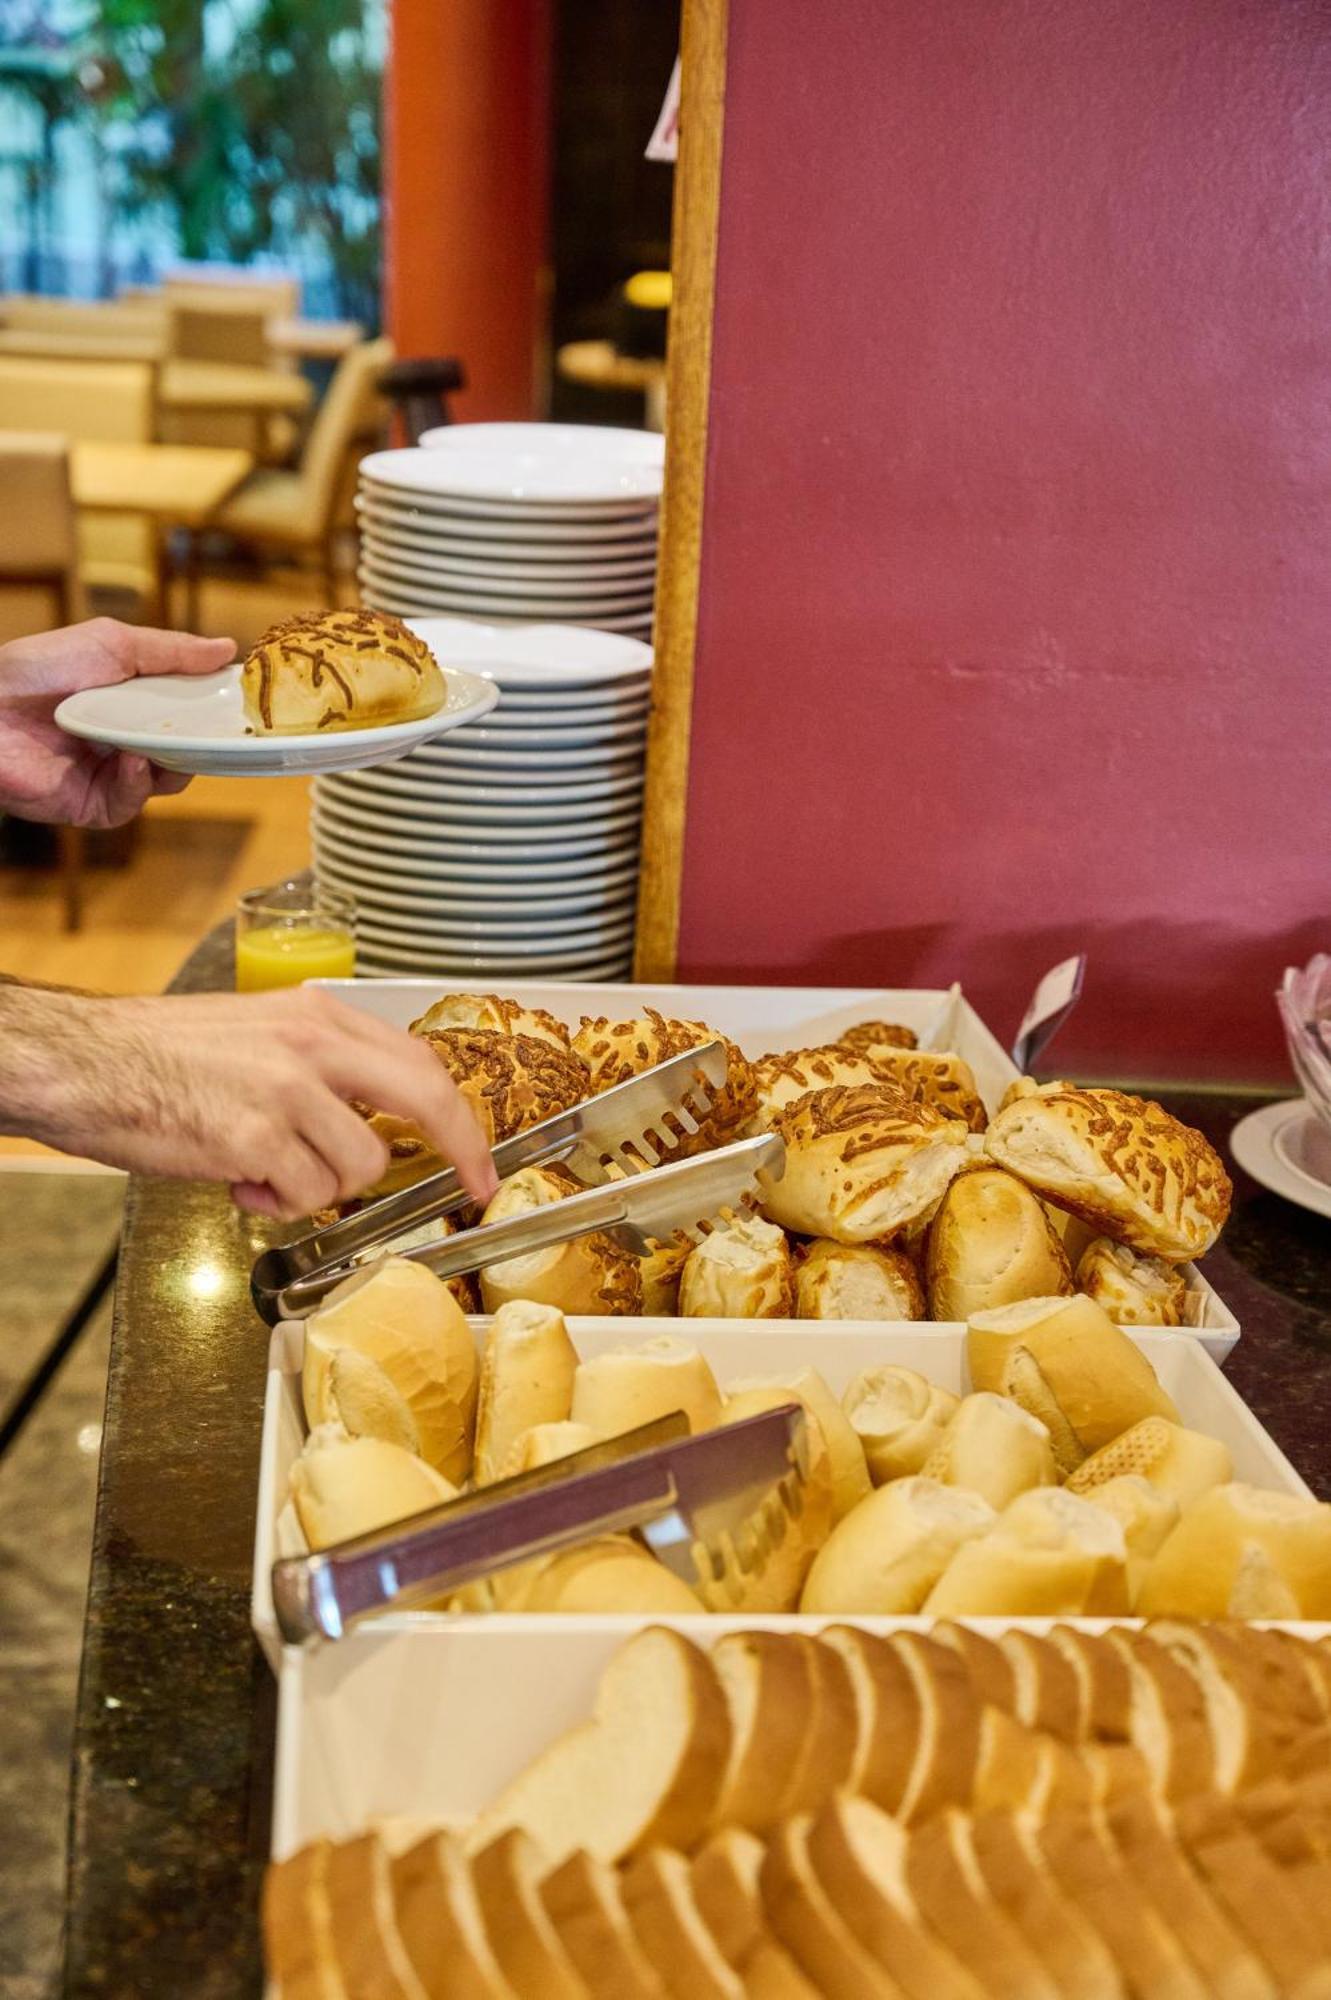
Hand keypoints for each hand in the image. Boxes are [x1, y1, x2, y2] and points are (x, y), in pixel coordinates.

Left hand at [0, 616, 234, 827]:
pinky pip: (131, 803)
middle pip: (186, 749)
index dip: (215, 708)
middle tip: (224, 731)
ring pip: (167, 780)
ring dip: (173, 762)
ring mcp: (110, 774)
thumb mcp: (111, 643)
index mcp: (132, 700)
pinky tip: (131, 760)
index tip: (244, 702)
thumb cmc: (38, 669)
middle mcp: (126, 738)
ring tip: (164, 742)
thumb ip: (171, 650)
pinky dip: (137, 783)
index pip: (188, 709)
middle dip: (205, 741)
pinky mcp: (92, 804)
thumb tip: (227, 649)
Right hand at [0, 984, 498, 1219]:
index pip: (419, 1060)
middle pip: (423, 1098)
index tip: (480, 1155)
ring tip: (266, 1171)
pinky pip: (305, 1195)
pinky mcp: (254, 1137)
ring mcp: (286, 1091)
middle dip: (458, 1150)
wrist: (83, 1063)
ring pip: (361, 1166)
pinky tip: (239, 1182)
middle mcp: (311, 1045)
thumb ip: (319, 1065)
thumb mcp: (257, 1033)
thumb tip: (369, 1116)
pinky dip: (278, 1203)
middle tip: (467, 1186)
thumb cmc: (157, 1055)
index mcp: (316, 1015)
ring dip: (321, 1186)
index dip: (461, 1114)